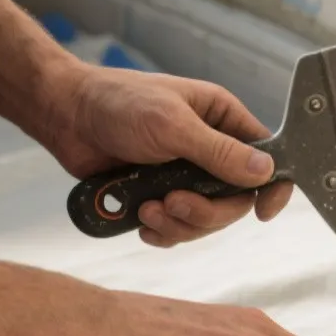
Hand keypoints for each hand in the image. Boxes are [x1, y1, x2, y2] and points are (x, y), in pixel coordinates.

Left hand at [42, 65, 293, 246]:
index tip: (263, 213)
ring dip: (179, 224)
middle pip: (235, 201)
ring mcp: (184, 175)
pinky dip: (161, 232)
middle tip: (174, 203)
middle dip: (206, 212)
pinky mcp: (159, 195)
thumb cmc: (117, 104)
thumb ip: (219, 152)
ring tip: (146, 210)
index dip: (271, 188)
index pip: (267, 158)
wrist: (64, 115)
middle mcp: (210, 149)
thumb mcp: (172, 125)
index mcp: (222, 120)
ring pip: (205, 220)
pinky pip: (176, 229)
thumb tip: (266, 172)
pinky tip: (139, 219)